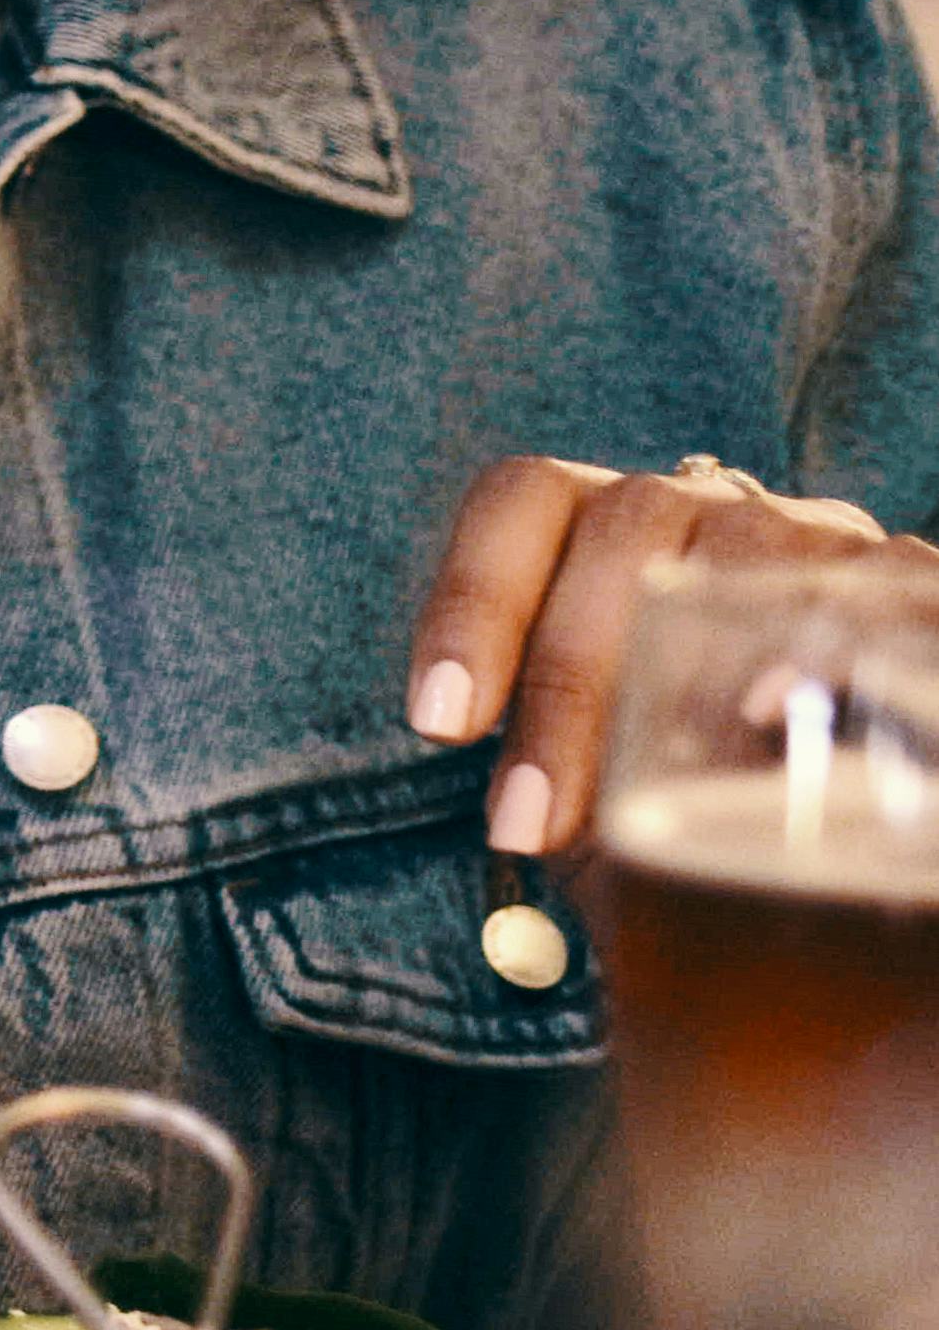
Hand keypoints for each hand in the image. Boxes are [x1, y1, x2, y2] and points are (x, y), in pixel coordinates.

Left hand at [405, 453, 929, 855]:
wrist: (842, 761)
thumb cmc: (685, 770)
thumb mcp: (605, 766)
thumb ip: (559, 771)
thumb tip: (525, 829)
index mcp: (612, 518)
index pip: (525, 500)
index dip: (471, 600)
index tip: (437, 724)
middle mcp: (713, 505)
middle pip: (622, 535)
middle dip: (564, 688)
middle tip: (530, 824)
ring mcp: (815, 534)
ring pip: (739, 555)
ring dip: (683, 687)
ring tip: (657, 801)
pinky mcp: (908, 577)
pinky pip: (874, 592)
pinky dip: (822, 652)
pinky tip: (783, 719)